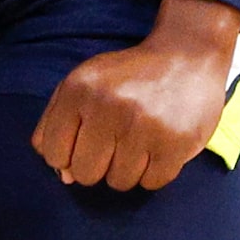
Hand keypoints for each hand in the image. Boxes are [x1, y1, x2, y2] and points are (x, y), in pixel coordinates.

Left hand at [31, 0, 239, 191]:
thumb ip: (58, 122)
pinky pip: (150, 184)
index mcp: (79, 88)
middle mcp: (108, 105)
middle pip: (84, 174)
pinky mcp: (174, 143)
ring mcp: (142, 125)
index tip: (84, 142)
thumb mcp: (84, 82)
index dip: (67, 156)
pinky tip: (160, 144)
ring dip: (128, 168)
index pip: (52, 153)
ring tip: (140, 139)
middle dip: (98, 165)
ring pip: (118, 182)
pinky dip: (154, 171)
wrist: (186, 55)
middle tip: (116, 141)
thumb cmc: (129, 76)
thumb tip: (62, 175)